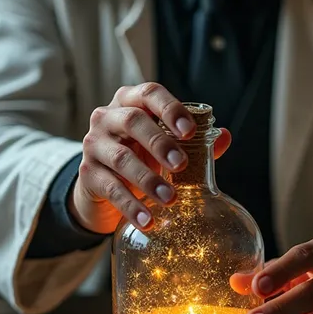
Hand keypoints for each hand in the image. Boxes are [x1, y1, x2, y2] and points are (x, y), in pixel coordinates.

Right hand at [69, 83, 230, 233]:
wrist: (104, 185)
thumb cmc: (141, 155)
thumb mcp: (165, 147)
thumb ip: (194, 143)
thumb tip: (224, 136)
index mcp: (130, 102)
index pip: (149, 93)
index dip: (170, 108)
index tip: (190, 131)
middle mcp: (107, 117)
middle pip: (132, 121)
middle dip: (159, 143)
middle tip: (181, 165)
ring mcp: (93, 145)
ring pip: (120, 158)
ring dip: (148, 179)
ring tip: (170, 198)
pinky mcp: (88, 174)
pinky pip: (110, 189)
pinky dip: (131, 206)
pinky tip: (148, 220)